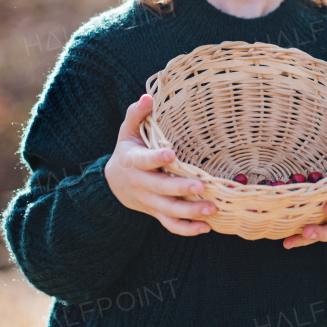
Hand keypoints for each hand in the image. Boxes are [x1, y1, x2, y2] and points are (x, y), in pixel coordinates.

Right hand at [104, 93, 216, 236]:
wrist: (114, 184)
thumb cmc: (128, 150)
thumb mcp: (127, 131)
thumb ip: (137, 114)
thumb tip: (148, 96)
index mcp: (133, 162)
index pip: (144, 161)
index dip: (156, 158)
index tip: (171, 154)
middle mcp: (141, 184)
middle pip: (161, 189)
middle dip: (181, 188)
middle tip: (202, 186)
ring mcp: (149, 201)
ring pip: (168, 210)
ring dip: (190, 211)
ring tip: (211, 208)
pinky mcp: (156, 213)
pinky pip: (170, 225)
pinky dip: (187, 229)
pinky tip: (206, 227)